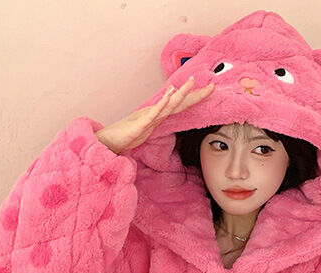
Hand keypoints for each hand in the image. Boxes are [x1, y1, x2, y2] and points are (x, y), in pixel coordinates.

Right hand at [96, 77, 214, 154]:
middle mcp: (155, 113)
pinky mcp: (140, 124)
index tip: (210, 92)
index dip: (195, 99)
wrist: (108, 141)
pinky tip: (170, 96)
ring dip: (180, 93)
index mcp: (159, 116)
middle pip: (179, 103)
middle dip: (196, 94)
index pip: (181, 106)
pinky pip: (153, 114)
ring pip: (168, 104)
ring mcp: (148, 118)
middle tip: (212, 86)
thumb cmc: (126, 135)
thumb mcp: (147, 129)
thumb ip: (157, 119)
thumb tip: (167, 110)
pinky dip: (162, 104)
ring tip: (192, 82)